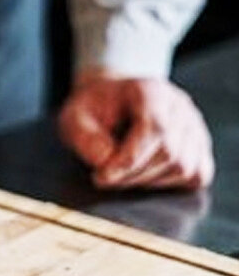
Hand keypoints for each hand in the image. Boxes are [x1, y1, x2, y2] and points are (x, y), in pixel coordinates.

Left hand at [58, 72, 213, 190]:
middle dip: (133, 174)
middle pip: (169, 152)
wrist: (111, 101)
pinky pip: (197, 175)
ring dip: (148, 181)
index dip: (128, 160)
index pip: (154, 129)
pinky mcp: (200, 146)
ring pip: (184, 168)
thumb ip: (86, 139)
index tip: (102, 177)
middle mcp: (180, 106)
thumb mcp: (74, 118)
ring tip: (122, 172)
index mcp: (150, 91)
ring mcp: (195, 126)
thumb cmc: (94, 110)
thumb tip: (107, 164)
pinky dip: (170, 184)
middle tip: (105, 178)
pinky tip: (144, 175)